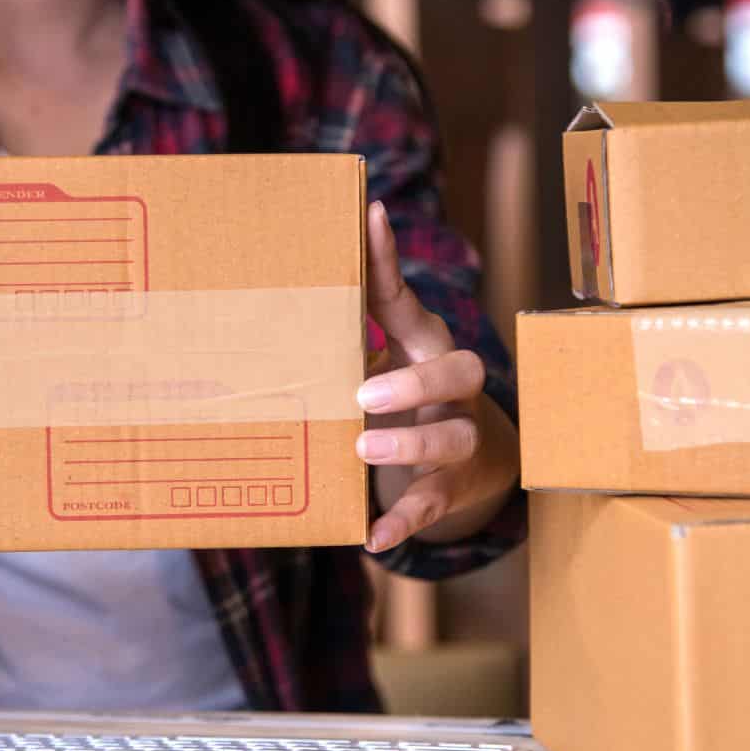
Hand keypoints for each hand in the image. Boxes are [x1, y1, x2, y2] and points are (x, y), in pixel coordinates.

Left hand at [356, 201, 518, 553]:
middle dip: (415, 381)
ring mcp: (458, 438)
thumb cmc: (406, 399)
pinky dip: (403, 520)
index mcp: (426, 346)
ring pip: (452, 438)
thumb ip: (345, 333)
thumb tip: (278, 287)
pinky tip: (372, 535)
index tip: (370, 216)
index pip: (410, 300)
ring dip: (409, 444)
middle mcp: (453, 389)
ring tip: (363, 447)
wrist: (471, 466)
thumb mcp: (383, 359)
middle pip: (459, 371)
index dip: (390, 262)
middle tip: (363, 392)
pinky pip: (432, 504)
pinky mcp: (450, 487)